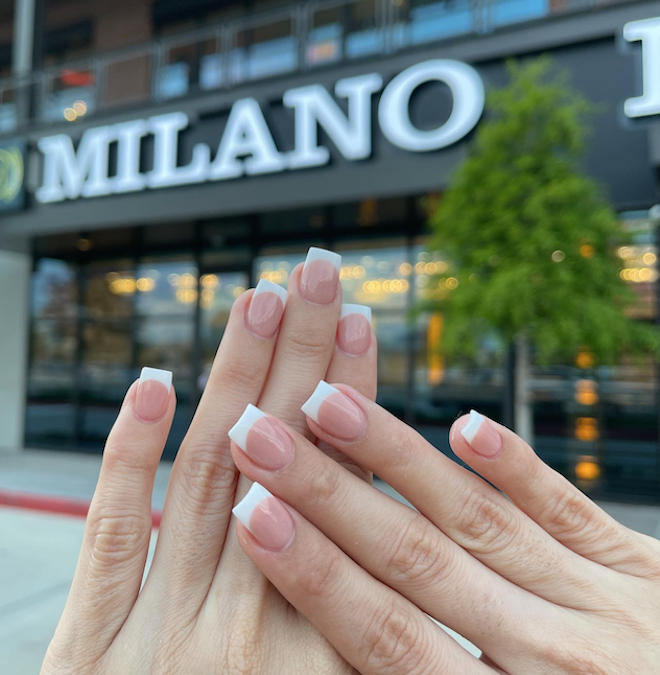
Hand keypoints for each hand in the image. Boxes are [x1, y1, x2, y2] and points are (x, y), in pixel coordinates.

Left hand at [41, 249, 376, 674]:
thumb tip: (395, 558)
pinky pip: (114, 534)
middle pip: (278, 459)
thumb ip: (358, 643)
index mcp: (313, 649)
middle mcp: (238, 624)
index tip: (361, 326)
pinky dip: (129, 454)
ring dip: (232, 379)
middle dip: (300, 355)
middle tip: (314, 276)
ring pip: (205, 476)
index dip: (352, 401)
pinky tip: (153, 385)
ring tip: (255, 301)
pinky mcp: (91, 646)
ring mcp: (156, 631)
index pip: (345, 492)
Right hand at [230, 382, 659, 673]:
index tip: (252, 512)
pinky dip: (519, 468)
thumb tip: (360, 645)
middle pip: (419, 560)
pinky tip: (467, 425)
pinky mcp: (648, 574)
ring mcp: (608, 604)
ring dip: (400, 460)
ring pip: (481, 519)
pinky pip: (576, 512)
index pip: (389, 636)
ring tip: (331, 402)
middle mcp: (560, 654)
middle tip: (261, 430)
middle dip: (330, 493)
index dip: (315, 572)